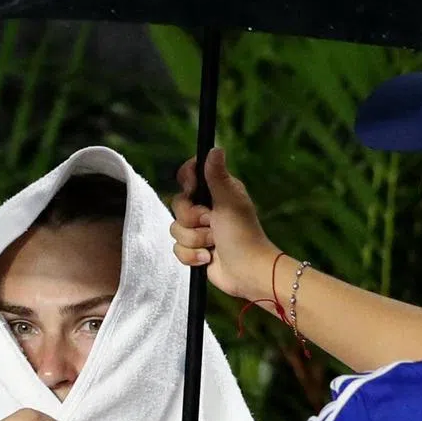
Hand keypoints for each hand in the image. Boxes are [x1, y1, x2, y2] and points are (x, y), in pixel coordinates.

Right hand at [170, 148, 278, 300]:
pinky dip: (192, 256)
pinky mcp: (193, 249)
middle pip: (177, 204)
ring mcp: (198, 230)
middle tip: (211, 223)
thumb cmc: (243, 235)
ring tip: (212, 244)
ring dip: (194, 240)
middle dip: (192, 219)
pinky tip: (207, 258)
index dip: (187, 182)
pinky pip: (177, 248)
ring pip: (175, 228)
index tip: (193, 190)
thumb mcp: (229, 202)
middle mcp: (206, 207)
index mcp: (216, 191)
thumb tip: (215, 148)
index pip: (189, 175)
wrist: (246, 272)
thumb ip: (217, 176)